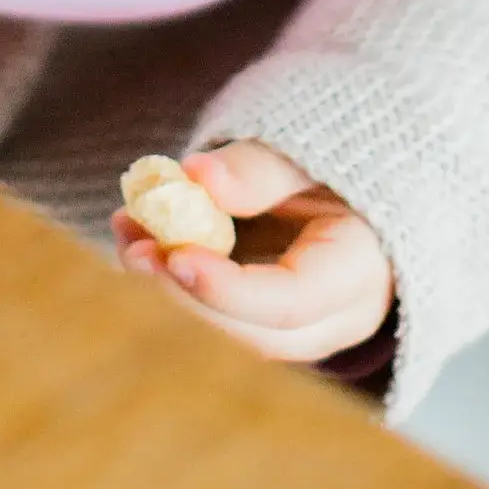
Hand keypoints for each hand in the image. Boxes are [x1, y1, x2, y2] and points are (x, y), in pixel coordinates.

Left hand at [113, 142, 393, 367]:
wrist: (351, 182)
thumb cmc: (335, 163)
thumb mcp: (308, 152)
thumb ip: (259, 168)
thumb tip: (196, 178)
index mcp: (362, 269)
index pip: (293, 301)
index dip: (228, 289)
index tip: (174, 256)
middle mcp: (337, 316)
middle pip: (255, 335)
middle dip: (185, 298)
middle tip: (134, 248)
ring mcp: (303, 327)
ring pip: (230, 336)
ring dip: (168, 292)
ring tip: (127, 229)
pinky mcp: (266, 321)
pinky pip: (216, 316)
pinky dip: (171, 281)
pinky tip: (135, 234)